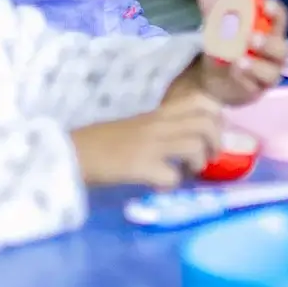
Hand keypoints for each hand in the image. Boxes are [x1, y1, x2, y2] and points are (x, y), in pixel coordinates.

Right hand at [72, 94, 224, 188]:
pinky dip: (173, 185)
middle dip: (216, 142)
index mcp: (158, 113)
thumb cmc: (101, 143)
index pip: (201, 100)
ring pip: (195, 144)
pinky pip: (172, 176)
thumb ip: (164, 128)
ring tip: (188, 172)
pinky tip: (161, 186)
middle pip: (206, 122)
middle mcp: (157, 124)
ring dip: (199, 162)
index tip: (212, 132)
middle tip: (208, 157)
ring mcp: (149, 144)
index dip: (216, 116)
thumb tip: (193, 141)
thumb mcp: (138, 126)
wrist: (70, 155)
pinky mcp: (139, 166)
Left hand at [190, 0, 287, 105]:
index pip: (280, 18)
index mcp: (268, 30)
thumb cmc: (224, 47)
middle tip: (249, 37)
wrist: (211, 79)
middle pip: (282, 47)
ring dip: (257, 64)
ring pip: (272, 70)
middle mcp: (273, 52)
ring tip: (238, 58)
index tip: (265, 5)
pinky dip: (245, 77)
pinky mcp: (257, 90)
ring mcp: (268, 73)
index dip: (275, 11)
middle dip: (268, 42)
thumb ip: (212, 6)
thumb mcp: (215, 25)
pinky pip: (257, 86)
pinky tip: (234, 70)